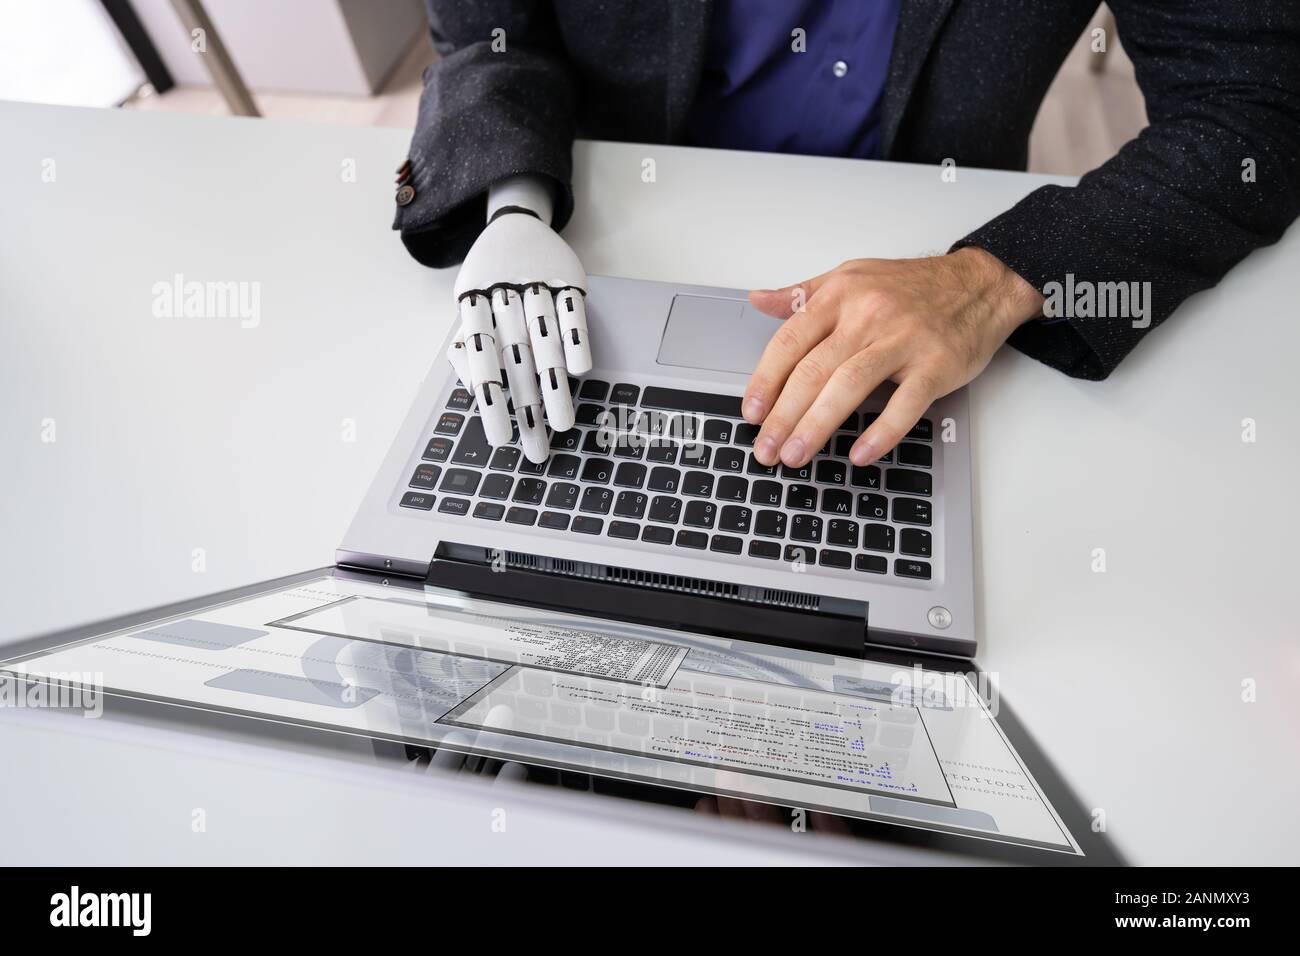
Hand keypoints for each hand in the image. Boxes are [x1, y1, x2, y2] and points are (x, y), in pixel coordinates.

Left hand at [448, 175, 589, 462]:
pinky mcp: (567, 277)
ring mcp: (536, 284)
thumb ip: (469, 347)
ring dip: (553, 383)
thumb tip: (474, 392)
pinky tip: (579, 373)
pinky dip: (575, 340)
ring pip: (544, 340)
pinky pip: (571, 311)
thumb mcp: (471, 307)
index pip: (481, 360)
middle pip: (515, 359)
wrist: (515, 223)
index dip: (491, 400)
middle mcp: (504, 294)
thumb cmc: (489, 280)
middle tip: (538, 446)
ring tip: (563, 423)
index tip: (501, 440)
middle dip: (527, 405)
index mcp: (473, 304)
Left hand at [743, 247, 1041, 467]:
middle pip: (813, 371)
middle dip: (783, 415)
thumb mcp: (852, 277)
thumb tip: (759, 300)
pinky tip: (859, 454)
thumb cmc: (912, 286)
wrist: (981, 283)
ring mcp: (903, 340)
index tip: (751, 412)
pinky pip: (905, 403)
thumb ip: (803, 294)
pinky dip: (881, 432)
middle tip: (765, 449)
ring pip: (849, 386)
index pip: (790, 341)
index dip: (766, 380)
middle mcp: (868, 315)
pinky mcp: (936, 364)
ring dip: (817, 426)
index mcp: (841, 295)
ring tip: (795, 455)